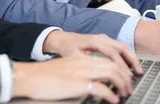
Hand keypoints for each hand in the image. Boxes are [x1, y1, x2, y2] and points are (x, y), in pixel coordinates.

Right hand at [13, 55, 131, 102]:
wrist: (29, 77)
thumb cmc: (44, 77)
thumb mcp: (66, 70)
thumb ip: (80, 73)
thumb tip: (92, 83)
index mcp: (82, 59)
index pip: (108, 59)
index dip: (120, 68)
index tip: (125, 77)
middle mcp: (85, 62)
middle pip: (114, 65)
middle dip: (125, 76)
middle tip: (129, 87)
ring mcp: (82, 71)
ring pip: (112, 73)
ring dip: (122, 84)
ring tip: (125, 94)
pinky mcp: (79, 83)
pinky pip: (103, 88)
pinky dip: (111, 95)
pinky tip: (113, 100)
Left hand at [42, 30, 142, 73]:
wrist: (63, 39)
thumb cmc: (67, 47)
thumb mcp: (74, 56)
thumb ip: (86, 63)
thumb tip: (97, 74)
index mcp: (95, 40)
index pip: (113, 53)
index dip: (121, 65)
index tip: (126, 76)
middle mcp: (102, 38)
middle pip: (122, 47)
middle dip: (132, 60)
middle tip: (139, 72)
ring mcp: (105, 38)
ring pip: (123, 46)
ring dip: (131, 58)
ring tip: (138, 70)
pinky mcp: (106, 41)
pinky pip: (120, 47)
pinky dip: (127, 56)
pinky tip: (130, 65)